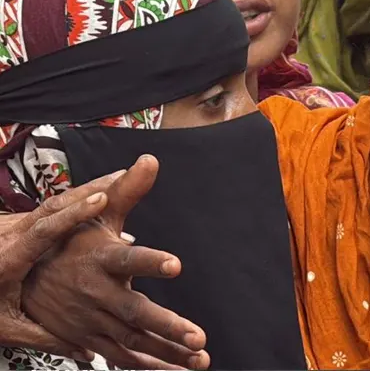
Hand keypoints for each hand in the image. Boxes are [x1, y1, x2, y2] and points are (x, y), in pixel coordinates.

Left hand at [0, 175, 121, 358]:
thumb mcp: (6, 328)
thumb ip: (45, 336)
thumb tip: (85, 350)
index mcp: (6, 261)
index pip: (43, 231)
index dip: (74, 215)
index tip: (102, 200)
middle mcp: (6, 237)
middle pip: (51, 206)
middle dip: (89, 190)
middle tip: (122, 177)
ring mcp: (6, 227)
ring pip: (49, 203)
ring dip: (84, 192)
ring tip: (118, 182)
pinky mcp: (8, 224)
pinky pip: (45, 209)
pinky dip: (73, 202)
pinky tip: (95, 197)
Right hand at [23, 156, 209, 369]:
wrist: (28, 277)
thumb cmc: (71, 242)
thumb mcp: (97, 213)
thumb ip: (128, 190)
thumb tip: (150, 160)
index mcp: (102, 260)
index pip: (129, 259)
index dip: (151, 261)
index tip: (176, 265)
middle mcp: (97, 294)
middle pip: (135, 312)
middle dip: (167, 326)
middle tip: (199, 336)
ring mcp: (92, 321)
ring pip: (132, 342)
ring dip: (167, 353)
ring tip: (201, 358)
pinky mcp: (89, 339)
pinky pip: (122, 357)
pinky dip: (149, 366)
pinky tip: (177, 369)